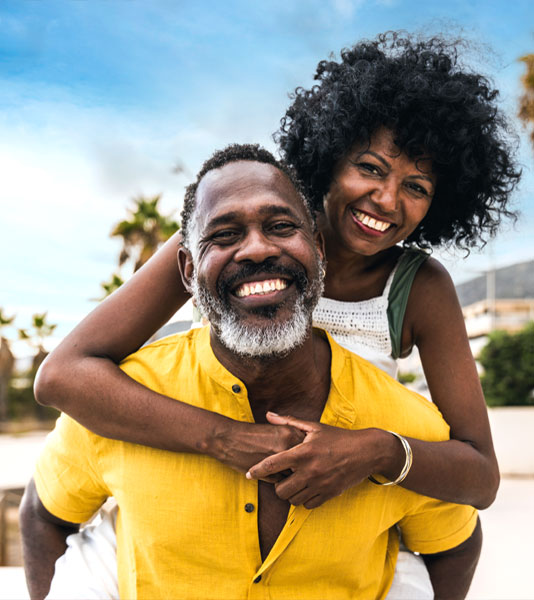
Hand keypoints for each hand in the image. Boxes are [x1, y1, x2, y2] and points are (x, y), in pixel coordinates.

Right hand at [211, 417, 305, 481]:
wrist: (229, 439)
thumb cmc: (251, 434)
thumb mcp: (274, 429)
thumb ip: (291, 438)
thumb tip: (307, 450)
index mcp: (290, 432)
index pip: (311, 446)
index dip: (310, 453)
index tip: (311, 456)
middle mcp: (287, 445)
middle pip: (307, 461)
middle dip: (307, 466)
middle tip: (306, 468)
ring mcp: (279, 460)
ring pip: (297, 473)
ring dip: (296, 476)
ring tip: (295, 476)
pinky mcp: (269, 473)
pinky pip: (283, 481)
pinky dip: (282, 482)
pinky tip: (278, 478)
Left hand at [246, 413, 383, 507]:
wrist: (366, 452)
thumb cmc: (338, 437)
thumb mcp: (314, 427)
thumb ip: (289, 422)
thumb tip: (269, 415)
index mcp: (303, 453)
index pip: (272, 464)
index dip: (257, 470)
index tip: (249, 473)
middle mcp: (309, 471)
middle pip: (280, 490)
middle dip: (276, 485)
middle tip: (281, 478)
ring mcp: (319, 485)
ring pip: (293, 500)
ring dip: (290, 493)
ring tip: (294, 483)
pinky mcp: (329, 494)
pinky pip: (308, 505)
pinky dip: (304, 499)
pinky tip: (306, 488)